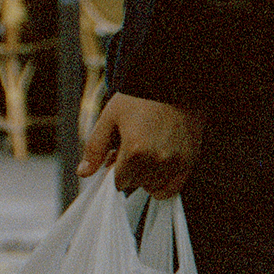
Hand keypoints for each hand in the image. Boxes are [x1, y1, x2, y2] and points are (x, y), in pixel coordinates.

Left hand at [80, 92, 204, 197]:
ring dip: (146, 177)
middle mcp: (158, 160)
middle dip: (130, 172)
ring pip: (154, 186)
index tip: (116, 156)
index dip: (115, 170)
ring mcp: (176, 162)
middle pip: (136, 184)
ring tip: (145, 155)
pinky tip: (157, 170)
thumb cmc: (138, 100)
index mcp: (135, 151)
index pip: (119, 181)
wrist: (171, 85)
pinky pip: (174, 188)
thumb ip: (94, 149)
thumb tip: (83, 173)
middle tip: (130, 152)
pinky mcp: (190, 160)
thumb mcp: (109, 119)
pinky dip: (163, 184)